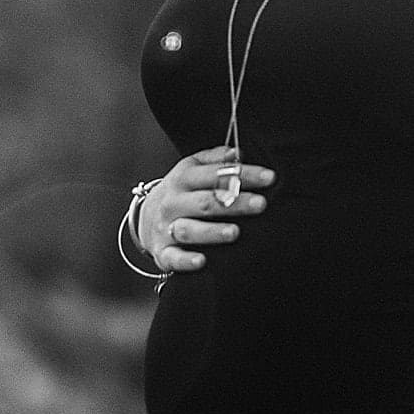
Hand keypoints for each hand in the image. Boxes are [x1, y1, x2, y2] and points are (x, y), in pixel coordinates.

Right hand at [138, 147, 273, 272]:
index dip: (243, 174)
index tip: (269, 178)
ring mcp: (166, 228)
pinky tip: (202, 261)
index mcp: (183, 179)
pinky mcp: (163, 253)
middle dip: (234, 203)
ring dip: (212, 232)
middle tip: (260, 204)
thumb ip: (214, 160)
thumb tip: (237, 152)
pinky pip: (173, 258)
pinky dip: (186, 260)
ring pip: (189, 230)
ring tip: (235, 232)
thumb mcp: (191, 169)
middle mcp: (174, 203)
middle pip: (205, 202)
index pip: (215, 174)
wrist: (144, 218)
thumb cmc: (179, 193)